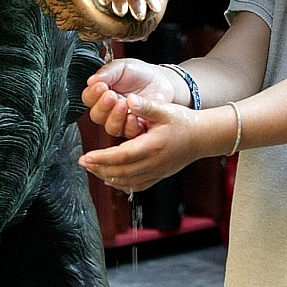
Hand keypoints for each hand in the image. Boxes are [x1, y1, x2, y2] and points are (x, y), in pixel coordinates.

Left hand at [80, 98, 225, 190]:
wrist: (203, 137)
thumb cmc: (184, 122)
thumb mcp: (165, 110)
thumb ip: (146, 106)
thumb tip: (128, 100)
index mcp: (153, 145)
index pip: (122, 156)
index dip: (102, 158)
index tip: (86, 156)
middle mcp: (154, 162)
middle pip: (121, 171)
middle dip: (99, 168)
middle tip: (83, 162)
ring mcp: (157, 171)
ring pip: (127, 181)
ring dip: (107, 176)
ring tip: (92, 169)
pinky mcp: (159, 175)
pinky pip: (138, 186)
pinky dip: (122, 184)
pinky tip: (111, 179)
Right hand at [83, 58, 182, 141]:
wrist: (162, 81)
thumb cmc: (140, 74)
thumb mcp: (123, 66)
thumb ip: (108, 72)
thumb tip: (91, 80)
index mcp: (102, 94)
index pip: (88, 99)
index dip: (92, 94)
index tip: (101, 86)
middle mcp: (109, 110)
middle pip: (96, 115)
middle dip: (102, 106)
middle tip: (111, 95)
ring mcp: (122, 120)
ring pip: (110, 127)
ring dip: (115, 116)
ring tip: (123, 103)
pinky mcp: (136, 127)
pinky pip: (128, 133)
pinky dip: (129, 125)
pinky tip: (133, 114)